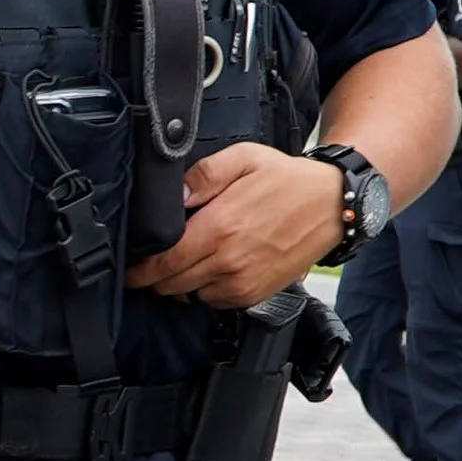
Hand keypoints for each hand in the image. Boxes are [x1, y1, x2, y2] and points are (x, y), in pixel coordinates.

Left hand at [128, 146, 343, 305]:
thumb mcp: (242, 159)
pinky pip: (216, 302)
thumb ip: (202, 175)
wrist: (332, 204)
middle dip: (156, 276)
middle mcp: (228, 262)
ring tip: (189, 260)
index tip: (129, 268)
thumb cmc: (286, 179)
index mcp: (219, 229)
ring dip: (182, 282)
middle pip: (170, 284)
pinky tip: (214, 267)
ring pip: (190, 295)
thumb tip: (175, 195)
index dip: (138, 269)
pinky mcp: (257, 294)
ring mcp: (243, 282)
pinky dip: (207, 290)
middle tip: (155, 261)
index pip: (161, 263)